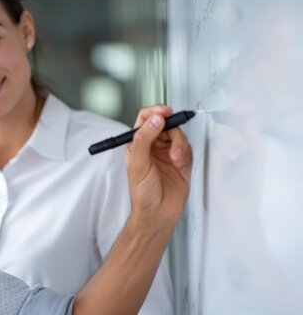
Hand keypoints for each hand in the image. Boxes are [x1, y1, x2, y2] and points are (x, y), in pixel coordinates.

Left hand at [126, 105, 192, 225]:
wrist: (159, 213)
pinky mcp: (182, 160)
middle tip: (173, 131)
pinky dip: (185, 152)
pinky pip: (187, 147)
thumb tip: (154, 120)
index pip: (145, 119)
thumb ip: (144, 139)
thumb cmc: (143, 193)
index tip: (163, 112)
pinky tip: (179, 162)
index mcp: (137, 144)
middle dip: (171, 127)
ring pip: (178, 134)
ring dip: (178, 143)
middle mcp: (152, 146)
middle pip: (165, 123)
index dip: (154, 112)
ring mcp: (167, 152)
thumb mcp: (138, 163)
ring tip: (175, 157)